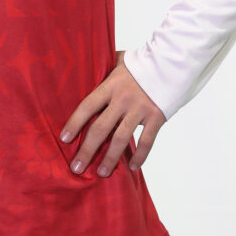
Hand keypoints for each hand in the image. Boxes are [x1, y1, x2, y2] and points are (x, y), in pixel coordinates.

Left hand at [60, 53, 165, 177]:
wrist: (170, 63)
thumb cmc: (139, 63)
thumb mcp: (117, 62)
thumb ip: (102, 70)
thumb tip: (83, 69)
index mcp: (110, 86)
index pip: (87, 106)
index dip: (74, 123)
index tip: (64, 139)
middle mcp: (123, 99)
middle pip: (101, 128)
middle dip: (87, 150)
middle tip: (77, 168)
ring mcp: (140, 109)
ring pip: (121, 139)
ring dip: (110, 158)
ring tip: (102, 173)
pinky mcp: (157, 116)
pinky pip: (146, 141)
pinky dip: (140, 156)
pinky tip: (132, 167)